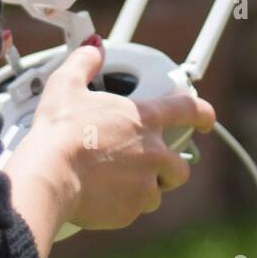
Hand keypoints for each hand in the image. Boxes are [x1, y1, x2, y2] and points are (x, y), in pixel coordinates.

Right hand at [21, 36, 215, 230]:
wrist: (50, 175)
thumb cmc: (59, 132)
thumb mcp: (66, 85)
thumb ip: (85, 62)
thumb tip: (94, 48)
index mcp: (143, 119)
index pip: (187, 111)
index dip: (202, 113)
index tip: (206, 119)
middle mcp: (153, 153)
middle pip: (180, 165)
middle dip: (169, 167)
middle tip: (148, 165)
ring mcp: (144, 184)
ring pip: (158, 191)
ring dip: (145, 188)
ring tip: (120, 183)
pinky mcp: (131, 210)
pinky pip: (135, 209)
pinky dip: (124, 205)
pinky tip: (103, 197)